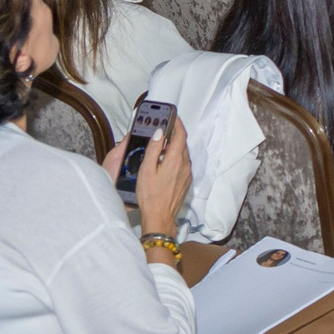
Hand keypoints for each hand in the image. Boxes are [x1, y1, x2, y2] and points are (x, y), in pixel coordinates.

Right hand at [111, 119, 191, 237]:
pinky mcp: (186, 181)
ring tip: (161, 144)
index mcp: (175, 160)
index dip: (177, 124)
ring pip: (183, 154)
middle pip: (182, 144)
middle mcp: (185, 165)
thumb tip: (159, 133)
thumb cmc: (150, 195)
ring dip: (174, 147)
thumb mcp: (146, 170)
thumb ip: (153, 149)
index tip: (172, 117)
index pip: (181, 136)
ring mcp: (187, 174)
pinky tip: (164, 161)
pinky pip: (182, 164)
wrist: (160, 217)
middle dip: (174, 134)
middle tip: (163, 129)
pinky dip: (175, 157)